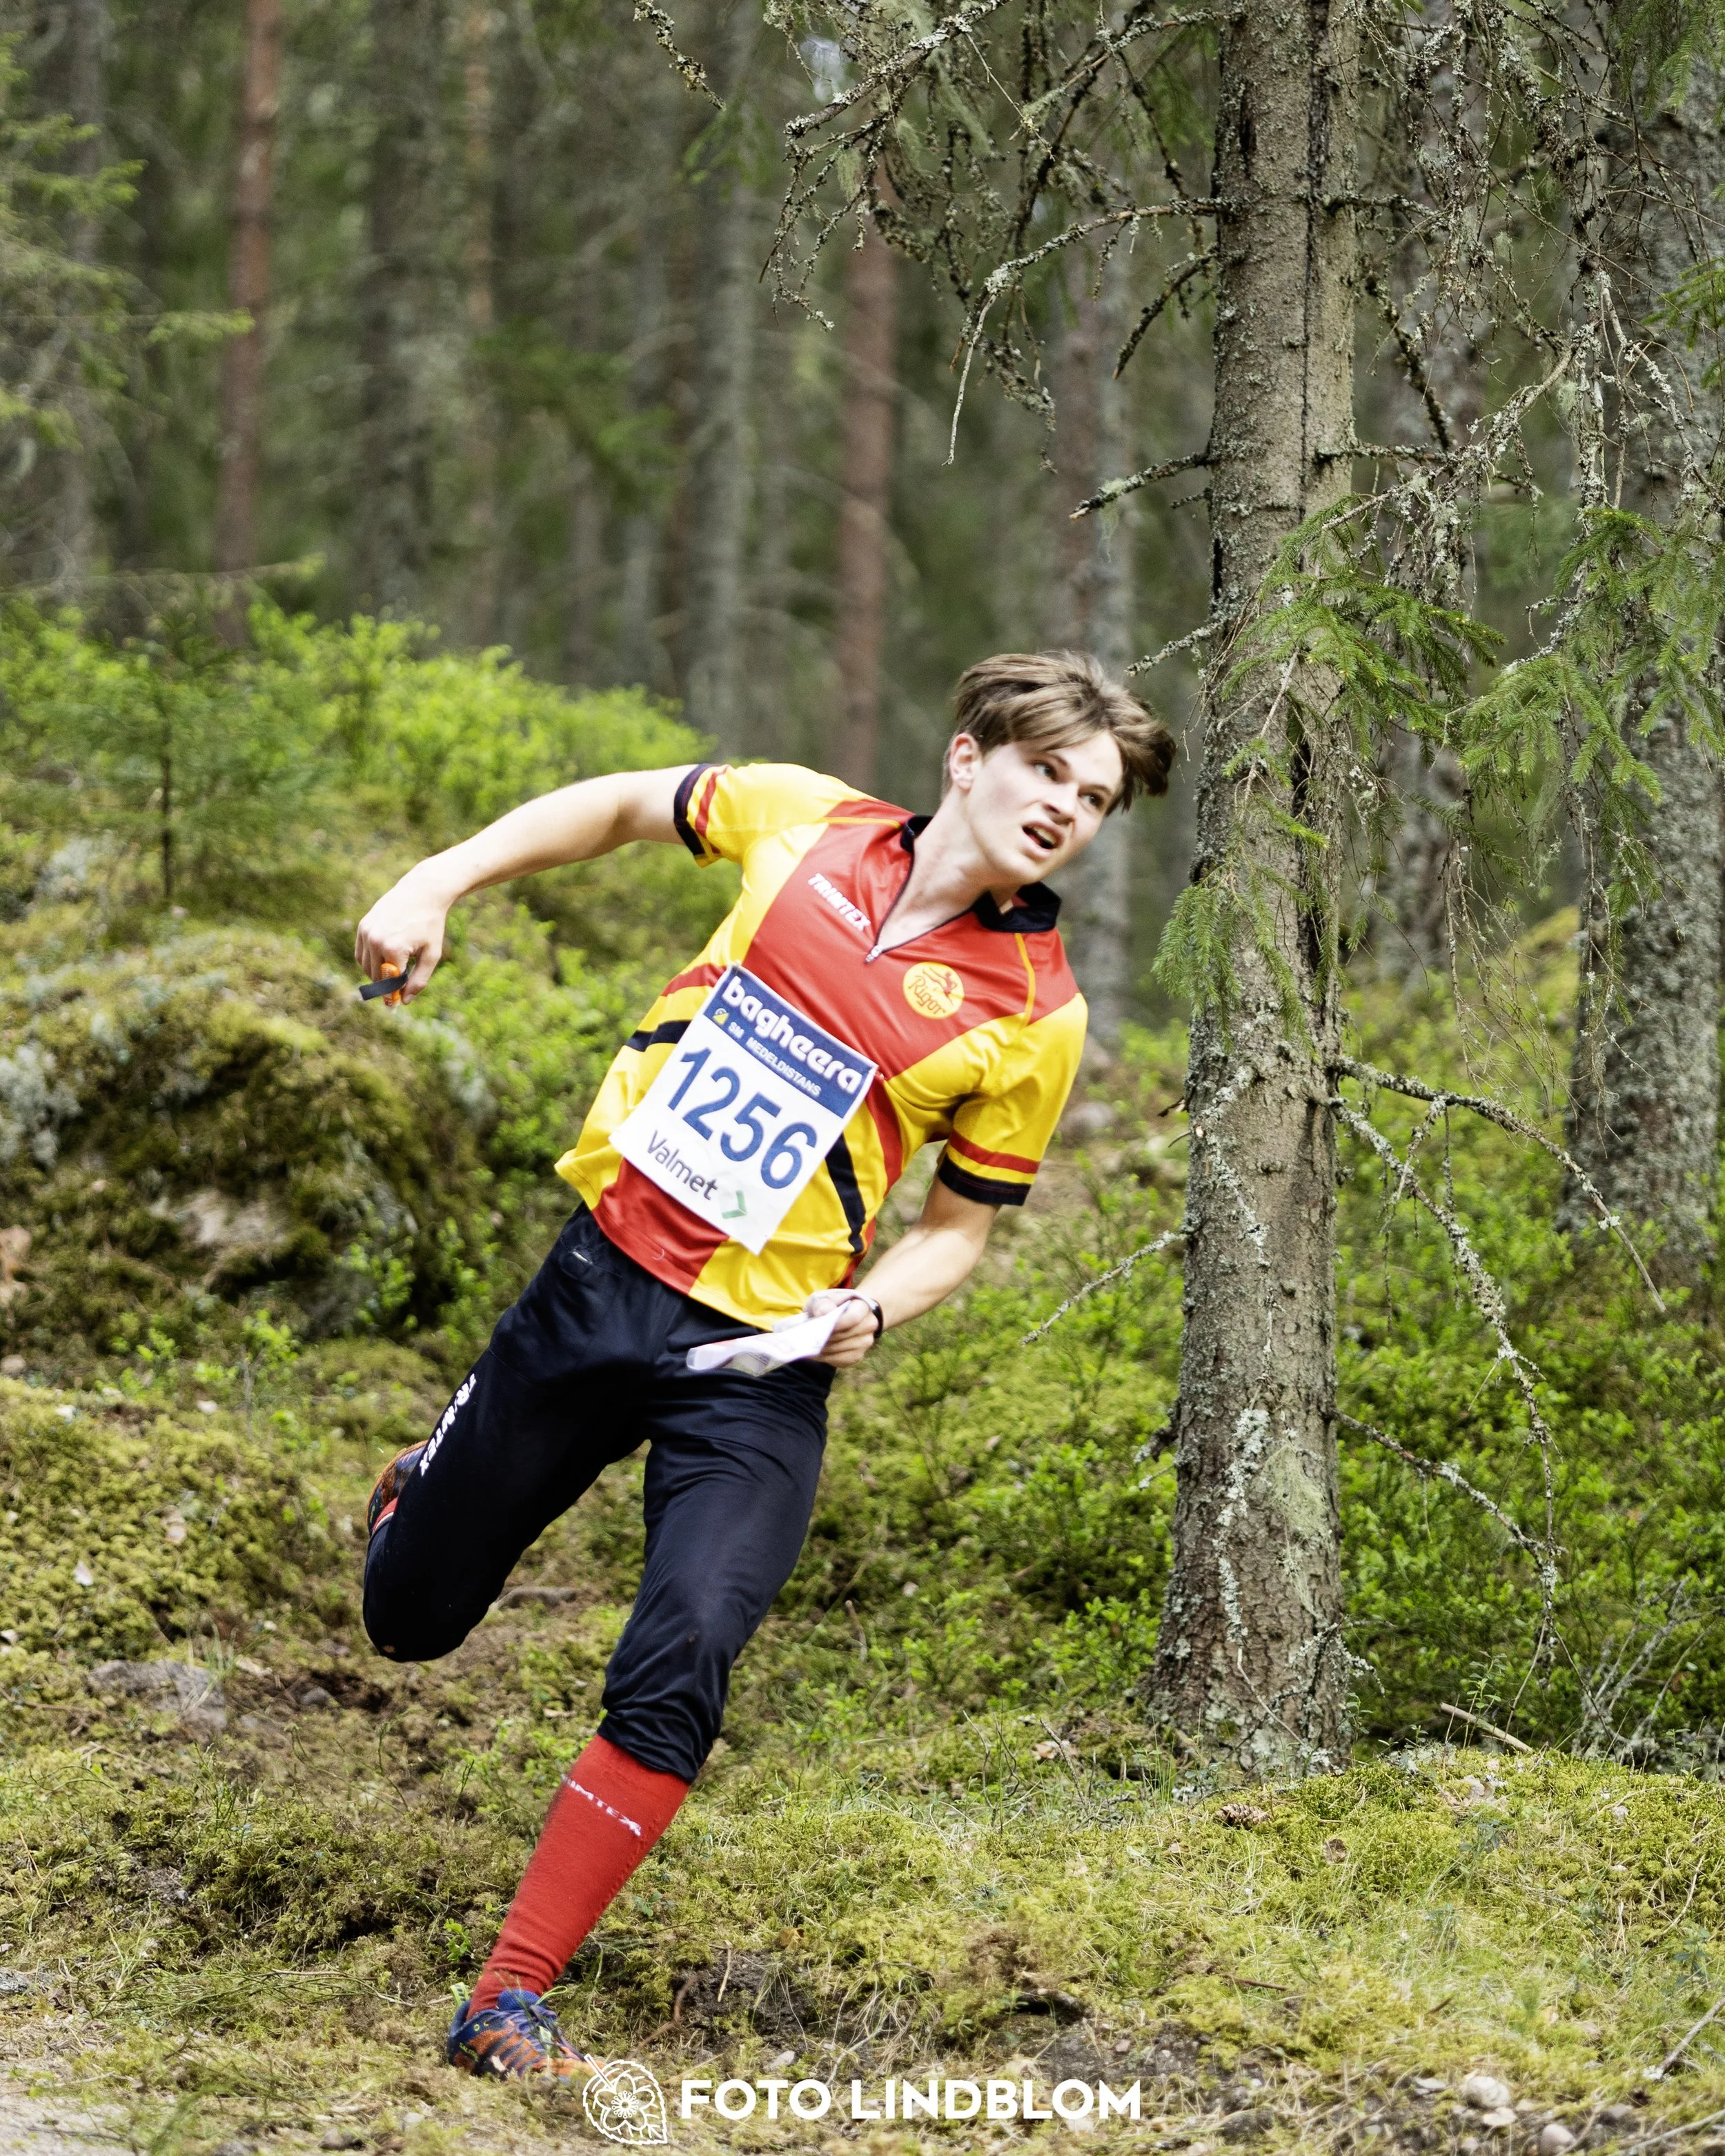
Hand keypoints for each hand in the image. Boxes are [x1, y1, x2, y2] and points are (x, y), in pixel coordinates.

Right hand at [354, 868, 449, 1004]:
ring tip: (395, 968)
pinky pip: (360, 954)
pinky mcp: (362, 926)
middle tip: (399, 986)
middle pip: (376, 976)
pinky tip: (384, 959)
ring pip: (366, 966)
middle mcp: (375, 941)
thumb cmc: (430, 924)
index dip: (393, 994)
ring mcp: (366, 932)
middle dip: (386, 984)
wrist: (422, 893)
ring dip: (377, 973)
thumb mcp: (431, 955)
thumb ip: (419, 980)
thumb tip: (405, 1001)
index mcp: (394, 949)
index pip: (389, 982)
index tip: (396, 1004)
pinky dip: (370, 961)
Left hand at [806, 1289, 880, 1367]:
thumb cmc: (832, 1305)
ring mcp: (865, 1342)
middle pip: (845, 1336)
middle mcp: (869, 1325)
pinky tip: (816, 1353)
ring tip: (808, 1346)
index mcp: (863, 1307)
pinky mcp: (857, 1355)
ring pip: (842, 1350)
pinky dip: (826, 1358)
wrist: (844, 1314)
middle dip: (825, 1338)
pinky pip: (841, 1361)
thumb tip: (823, 1313)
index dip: (836, 1324)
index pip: (853, 1318)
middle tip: (807, 1338)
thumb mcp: (824, 1298)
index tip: (819, 1326)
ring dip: (823, 1350)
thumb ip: (823, 1303)